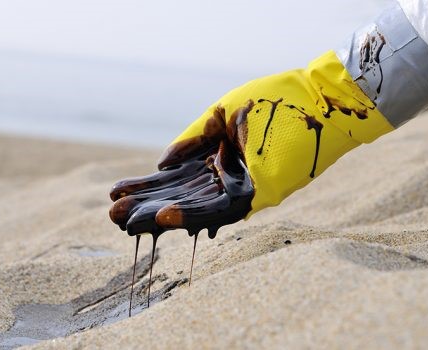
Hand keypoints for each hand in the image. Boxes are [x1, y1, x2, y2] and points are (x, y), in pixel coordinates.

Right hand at [109, 51, 393, 236]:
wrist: (315, 99)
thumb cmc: (273, 102)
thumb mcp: (219, 116)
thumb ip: (190, 140)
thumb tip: (161, 164)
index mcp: (214, 160)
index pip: (174, 179)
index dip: (145, 187)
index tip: (115, 193)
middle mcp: (225, 180)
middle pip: (179, 198)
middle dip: (145, 207)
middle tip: (111, 215)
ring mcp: (242, 190)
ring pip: (195, 209)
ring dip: (160, 217)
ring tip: (126, 221)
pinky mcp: (259, 195)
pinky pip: (221, 209)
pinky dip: (191, 214)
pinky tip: (162, 216)